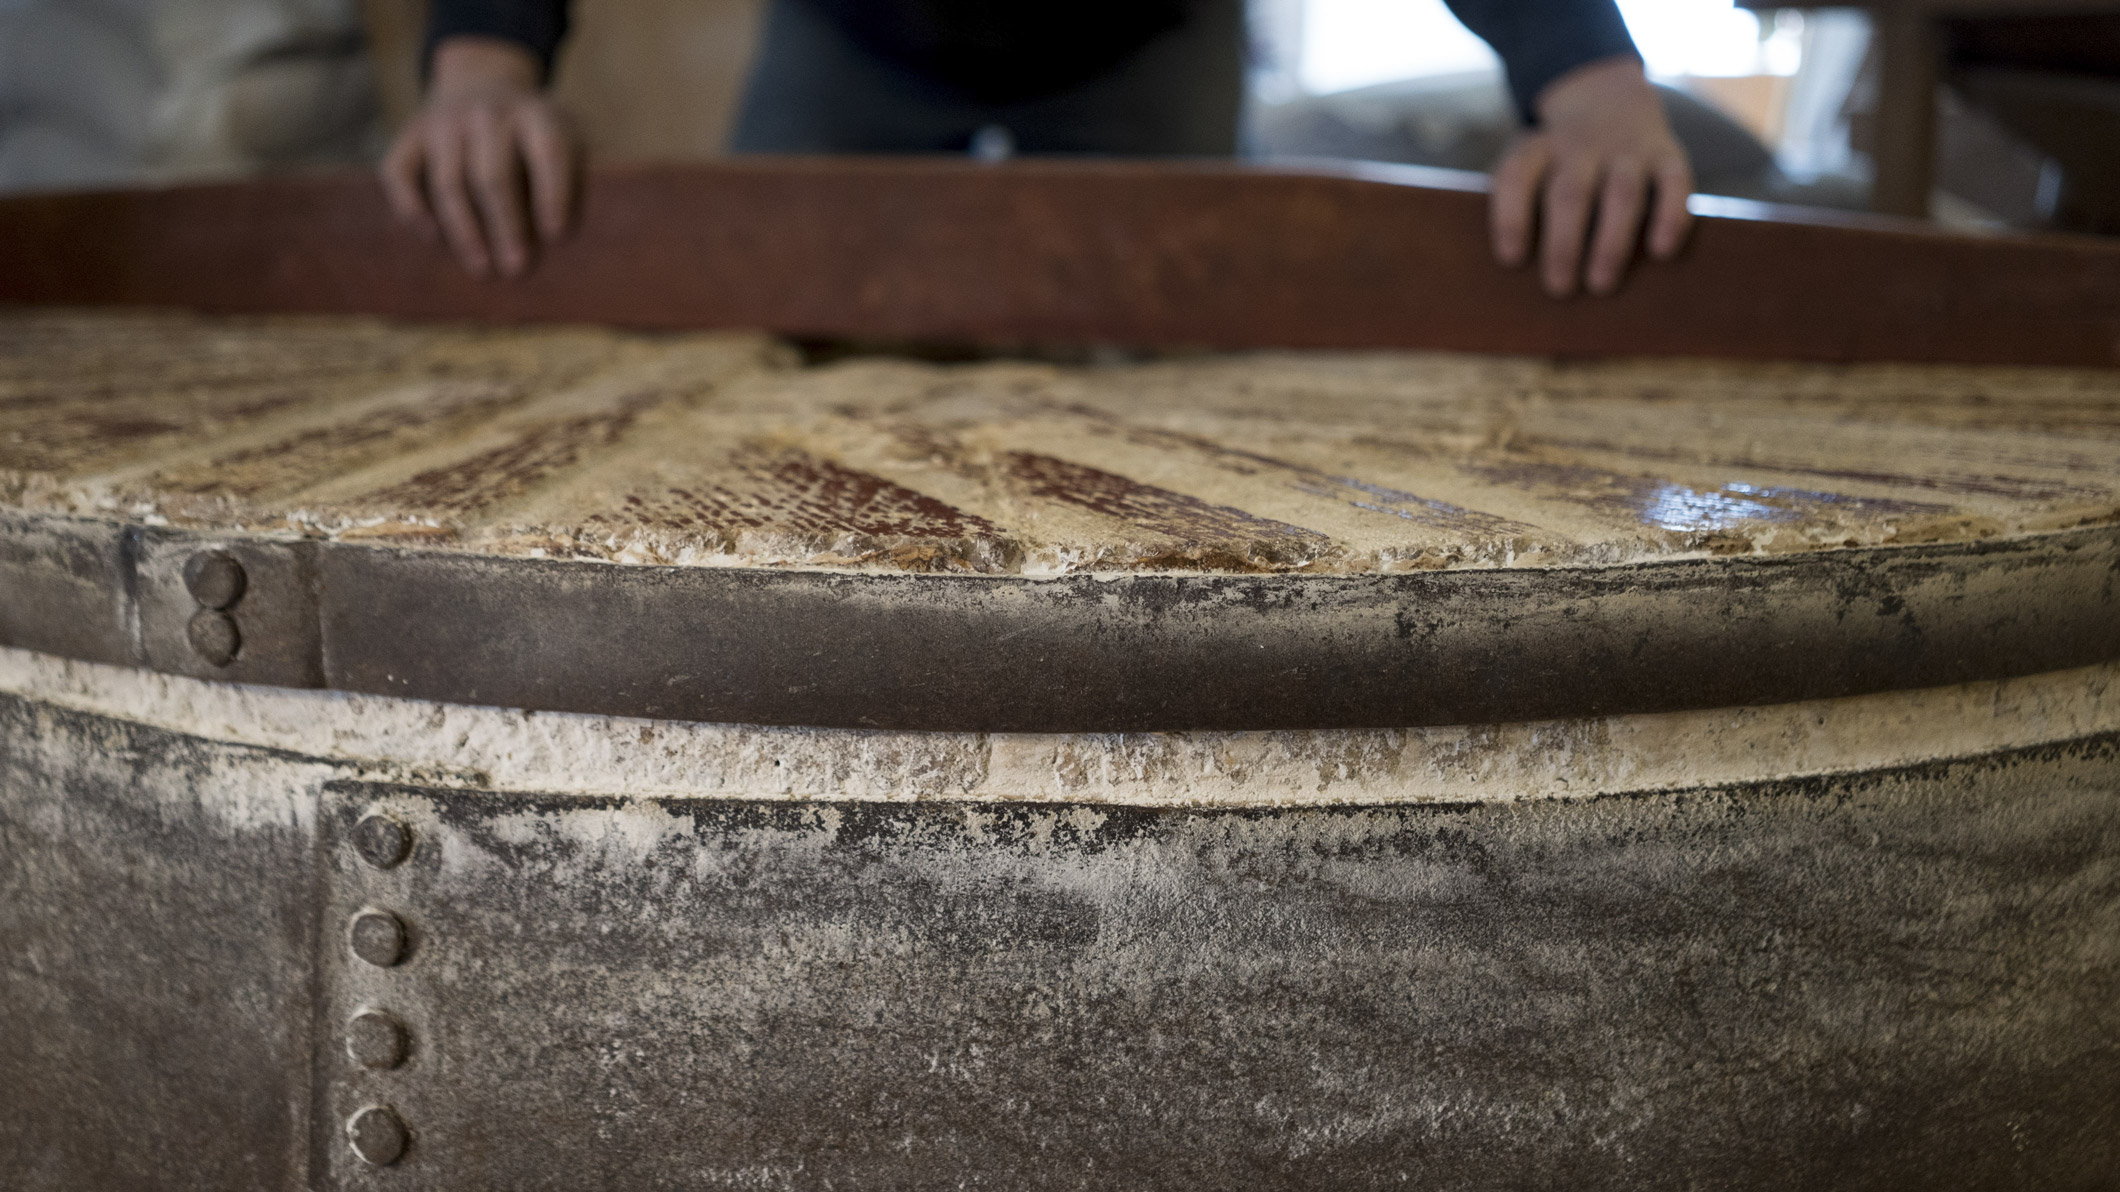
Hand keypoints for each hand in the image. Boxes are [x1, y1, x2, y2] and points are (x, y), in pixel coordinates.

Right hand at [380, 37, 576, 277]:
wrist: (481, 85)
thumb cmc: (534, 141)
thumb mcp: (566, 147)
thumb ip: (569, 189)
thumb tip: (553, 241)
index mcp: (535, 115)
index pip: (548, 151)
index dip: (553, 195)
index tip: (557, 238)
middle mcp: (487, 114)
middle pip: (493, 175)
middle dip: (506, 226)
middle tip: (518, 270)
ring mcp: (442, 123)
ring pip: (449, 183)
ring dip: (465, 232)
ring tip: (484, 271)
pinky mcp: (409, 138)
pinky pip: (400, 176)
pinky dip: (414, 209)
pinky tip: (434, 239)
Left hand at [1489, 55, 1693, 297]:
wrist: (1607, 99)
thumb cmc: (1556, 162)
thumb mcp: (1527, 164)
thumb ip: (1519, 207)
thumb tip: (1518, 274)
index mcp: (1538, 150)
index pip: (1517, 175)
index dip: (1511, 216)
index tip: (1511, 260)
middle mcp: (1582, 147)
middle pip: (1571, 192)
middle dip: (1564, 243)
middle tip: (1559, 288)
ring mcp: (1627, 149)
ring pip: (1622, 192)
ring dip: (1611, 241)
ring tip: (1601, 285)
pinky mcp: (1667, 155)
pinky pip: (1674, 183)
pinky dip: (1670, 216)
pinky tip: (1661, 252)